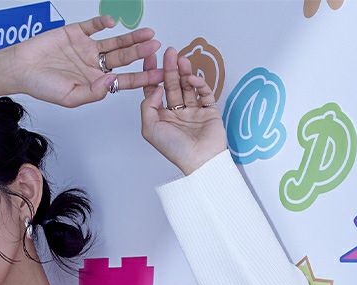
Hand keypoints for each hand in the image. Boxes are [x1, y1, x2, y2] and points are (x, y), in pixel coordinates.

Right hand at [11, 15, 164, 107]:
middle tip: (157, 48)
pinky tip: (113, 22)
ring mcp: (86, 48)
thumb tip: (112, 81)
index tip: (158, 76)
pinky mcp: (75, 33)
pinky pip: (92, 26)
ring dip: (131, 38)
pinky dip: (102, 23)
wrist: (21, 68)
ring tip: (148, 34)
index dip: (142, 78)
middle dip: (141, 54)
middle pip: (123, 58)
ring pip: (114, 42)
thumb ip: (93, 92)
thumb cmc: (42, 87)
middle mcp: (94, 65)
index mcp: (95, 83)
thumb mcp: (70, 97)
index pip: (124, 80)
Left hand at [140, 47, 227, 174]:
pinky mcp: (209, 110)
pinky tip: (192, 79)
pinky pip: (204, 92)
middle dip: (170, 68)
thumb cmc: (175, 149)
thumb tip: (156, 88)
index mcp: (161, 118)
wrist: (200, 160)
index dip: (153, 75)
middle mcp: (176, 113)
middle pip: (172, 85)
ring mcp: (193, 111)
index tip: (151, 59)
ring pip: (187, 86)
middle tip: (170, 52)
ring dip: (184, 72)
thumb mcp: (150, 128)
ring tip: (181, 59)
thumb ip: (148, 106)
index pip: (155, 91)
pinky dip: (199, 84)